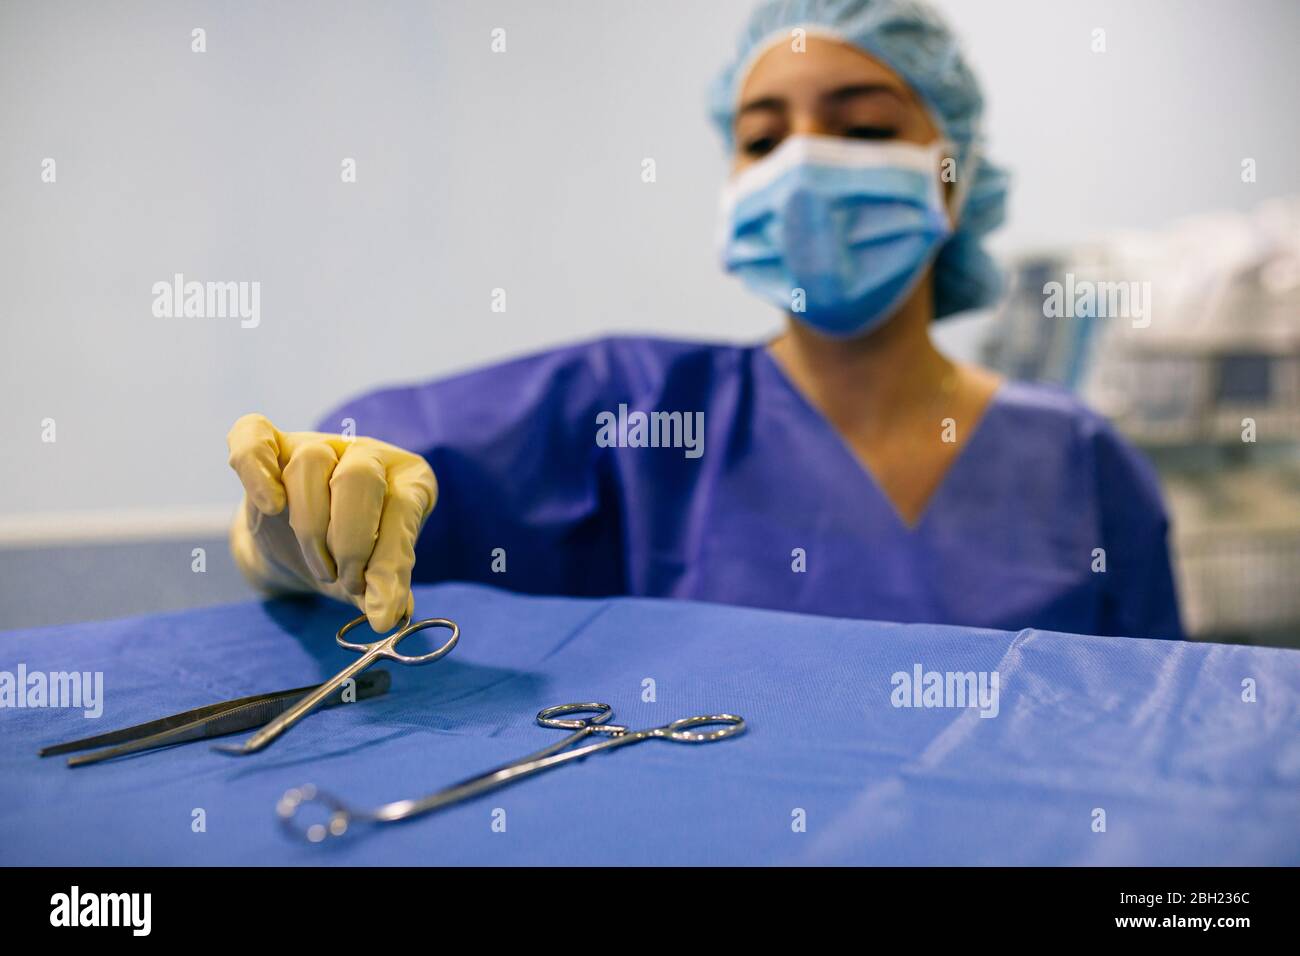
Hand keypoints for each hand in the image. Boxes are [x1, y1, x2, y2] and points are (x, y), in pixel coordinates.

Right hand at [226, 413, 436, 632]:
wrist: (301, 552)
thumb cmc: (350, 559)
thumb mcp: (374, 575)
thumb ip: (384, 586)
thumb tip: (393, 612)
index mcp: (409, 480)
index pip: (402, 508)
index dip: (390, 561)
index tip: (381, 610)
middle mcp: (368, 453)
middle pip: (358, 477)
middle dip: (350, 541)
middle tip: (346, 581)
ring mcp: (318, 445)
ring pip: (311, 462)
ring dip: (310, 526)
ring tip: (321, 569)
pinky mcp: (272, 449)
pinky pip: (254, 435)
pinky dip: (256, 467)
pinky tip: (269, 503)